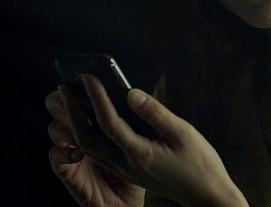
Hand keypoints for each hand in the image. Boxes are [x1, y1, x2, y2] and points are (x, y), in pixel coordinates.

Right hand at [46, 87, 144, 206]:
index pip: (86, 101)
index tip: (85, 76)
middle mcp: (85, 137)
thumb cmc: (143, 167)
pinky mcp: (71, 175)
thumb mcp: (146, 138)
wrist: (135, 200)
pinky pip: (57, 161)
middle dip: (61, 101)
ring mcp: (75, 155)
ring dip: (61, 122)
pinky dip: (60, 153)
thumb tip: (134, 93)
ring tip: (68, 116)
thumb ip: (139, 117)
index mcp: (103, 125)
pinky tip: (73, 151)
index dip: (81, 89)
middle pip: (64, 112)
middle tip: (65, 91)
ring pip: (58, 132)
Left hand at [52, 74, 248, 206]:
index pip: (108, 122)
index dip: (96, 97)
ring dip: (76, 125)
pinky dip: (89, 135)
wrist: (206, 196)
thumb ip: (155, 112)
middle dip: (72, 112)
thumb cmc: (200, 164)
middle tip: (64, 88)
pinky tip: (92, 121)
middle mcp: (126, 164)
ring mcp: (126, 170)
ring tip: (72, 102)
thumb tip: (131, 93)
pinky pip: (100, 153)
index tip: (88, 77)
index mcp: (139, 154)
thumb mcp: (183, 132)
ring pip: (90, 149)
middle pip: (87, 139)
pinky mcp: (130, 172)